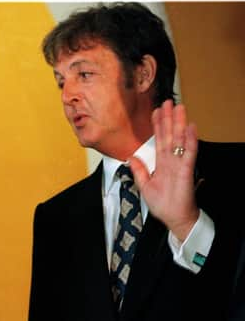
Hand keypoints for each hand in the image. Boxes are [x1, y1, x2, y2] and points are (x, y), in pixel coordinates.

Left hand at [130, 99, 199, 241]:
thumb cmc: (162, 204)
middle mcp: (171, 161)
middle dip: (168, 119)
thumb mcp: (144, 186)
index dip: (158, 126)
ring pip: (179, 140)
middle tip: (168, 102)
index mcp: (161, 164)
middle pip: (169, 135)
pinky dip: (189, 140)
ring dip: (179, 123)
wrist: (173, 218)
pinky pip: (189, 153)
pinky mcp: (186, 171)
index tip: (156, 112)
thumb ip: (139, 171)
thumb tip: (130, 157)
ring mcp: (179, 164)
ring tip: (179, 107)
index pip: (159, 140)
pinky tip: (190, 127)